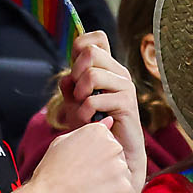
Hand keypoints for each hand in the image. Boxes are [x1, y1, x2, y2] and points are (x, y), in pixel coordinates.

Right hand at [27, 120, 137, 192]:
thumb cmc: (51, 174)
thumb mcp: (62, 142)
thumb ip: (87, 131)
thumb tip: (109, 120)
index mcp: (98, 131)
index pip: (108, 143)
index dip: (95, 158)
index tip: (83, 166)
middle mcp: (113, 145)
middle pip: (118, 158)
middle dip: (106, 170)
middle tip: (85, 180)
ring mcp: (121, 167)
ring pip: (123, 176)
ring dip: (111, 185)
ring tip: (89, 190)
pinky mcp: (126, 188)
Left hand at [57, 31, 146, 192]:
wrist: (114, 154)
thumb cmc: (95, 127)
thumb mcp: (75, 103)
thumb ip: (70, 87)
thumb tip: (66, 78)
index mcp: (109, 68)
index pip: (97, 38)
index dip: (80, 47)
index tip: (75, 71)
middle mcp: (119, 73)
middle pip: (90, 52)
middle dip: (75, 73)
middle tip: (77, 94)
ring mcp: (125, 86)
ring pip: (91, 74)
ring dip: (79, 96)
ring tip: (82, 111)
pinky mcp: (126, 103)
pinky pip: (94, 99)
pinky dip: (83, 112)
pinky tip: (88, 122)